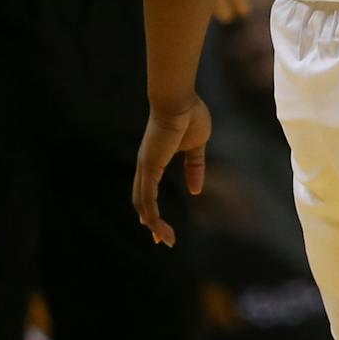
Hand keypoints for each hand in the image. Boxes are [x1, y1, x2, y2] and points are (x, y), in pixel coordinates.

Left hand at [132, 98, 211, 246]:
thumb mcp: (197, 146)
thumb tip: (196, 189)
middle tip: (162, 239)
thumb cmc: (189, 115)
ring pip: (142, 204)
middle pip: (141, 201)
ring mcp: (145, 167)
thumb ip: (195, 166)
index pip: (148, 190)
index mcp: (155, 160)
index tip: (161, 226)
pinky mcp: (149, 167)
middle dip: (151, 222)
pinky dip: (151, 215)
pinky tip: (156, 228)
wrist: (179, 100)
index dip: (153, 209)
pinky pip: (147, 198)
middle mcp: (145, 166)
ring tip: (166, 240)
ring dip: (153, 224)